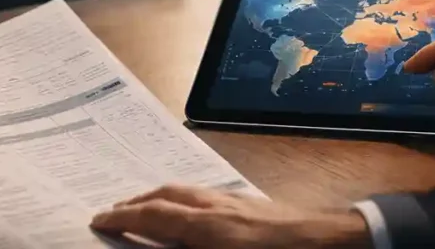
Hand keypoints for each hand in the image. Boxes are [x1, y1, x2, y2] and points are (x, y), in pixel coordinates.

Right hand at [90, 185, 371, 248]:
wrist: (336, 242)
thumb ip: (186, 246)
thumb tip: (161, 243)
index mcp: (209, 226)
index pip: (154, 216)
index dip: (122, 218)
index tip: (97, 219)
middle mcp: (219, 206)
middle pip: (167, 195)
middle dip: (136, 201)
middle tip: (114, 212)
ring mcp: (238, 201)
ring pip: (188, 191)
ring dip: (160, 198)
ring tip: (144, 209)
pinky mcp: (253, 204)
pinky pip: (207, 194)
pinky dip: (185, 200)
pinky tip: (190, 213)